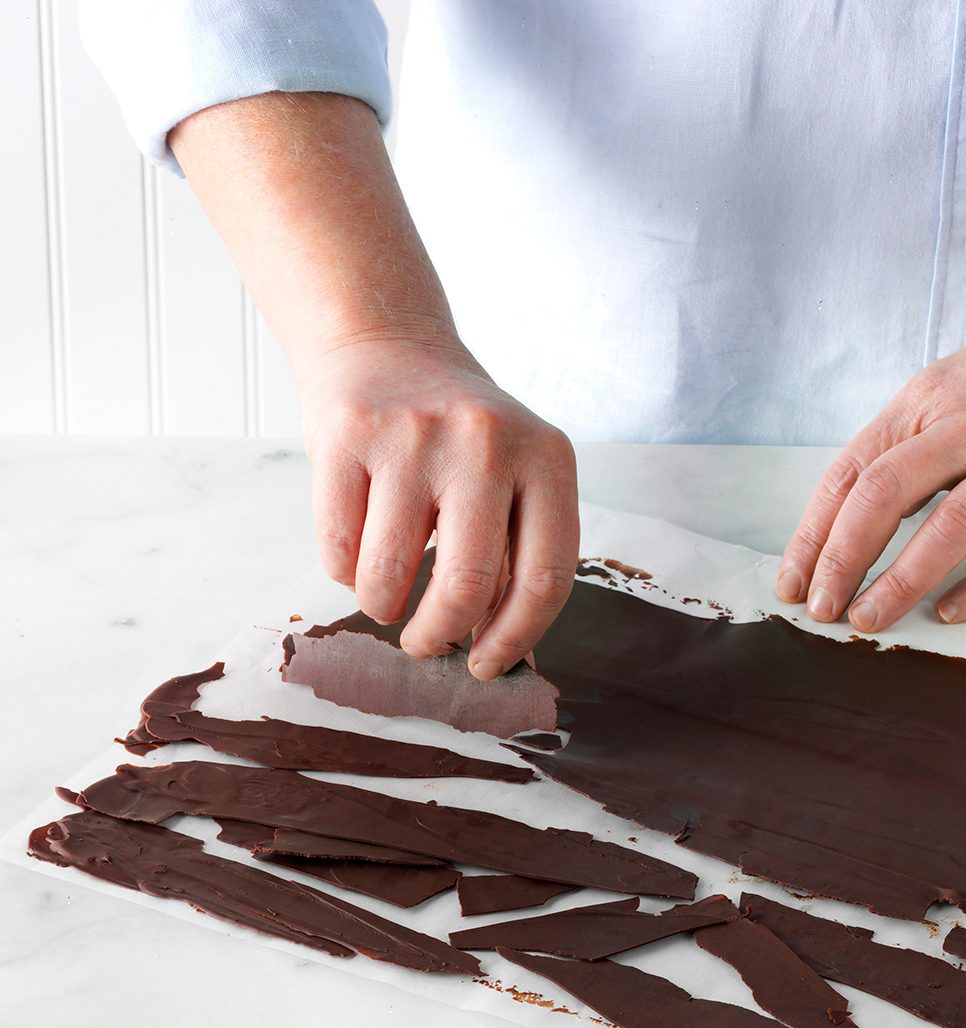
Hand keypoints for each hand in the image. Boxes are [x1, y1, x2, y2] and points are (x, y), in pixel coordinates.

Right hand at [302, 336, 578, 679]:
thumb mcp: (518, 474)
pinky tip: (358, 556)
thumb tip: (498, 651)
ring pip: (390, 575)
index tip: (485, 665)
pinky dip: (344, 574)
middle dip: (439, 637)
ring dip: (384, 608)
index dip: (515, 639)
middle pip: (467, 587)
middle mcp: (486, 442)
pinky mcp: (346, 434)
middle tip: (426, 645)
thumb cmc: (461, 435)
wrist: (388, 344)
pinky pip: (339, 548)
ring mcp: (413, 435)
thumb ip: (519, 553)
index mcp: (547, 458)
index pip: (546, 579)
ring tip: (387, 599)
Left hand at [776, 266, 965, 631]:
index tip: (790, 580)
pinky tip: (950, 613)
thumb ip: (908, 444)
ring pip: (949, 526)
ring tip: (869, 621)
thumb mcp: (952, 386)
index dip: (813, 534)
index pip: (849, 473)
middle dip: (841, 560)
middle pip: (883, 497)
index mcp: (925, 401)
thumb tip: (857, 515)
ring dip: (900, 581)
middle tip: (821, 610)